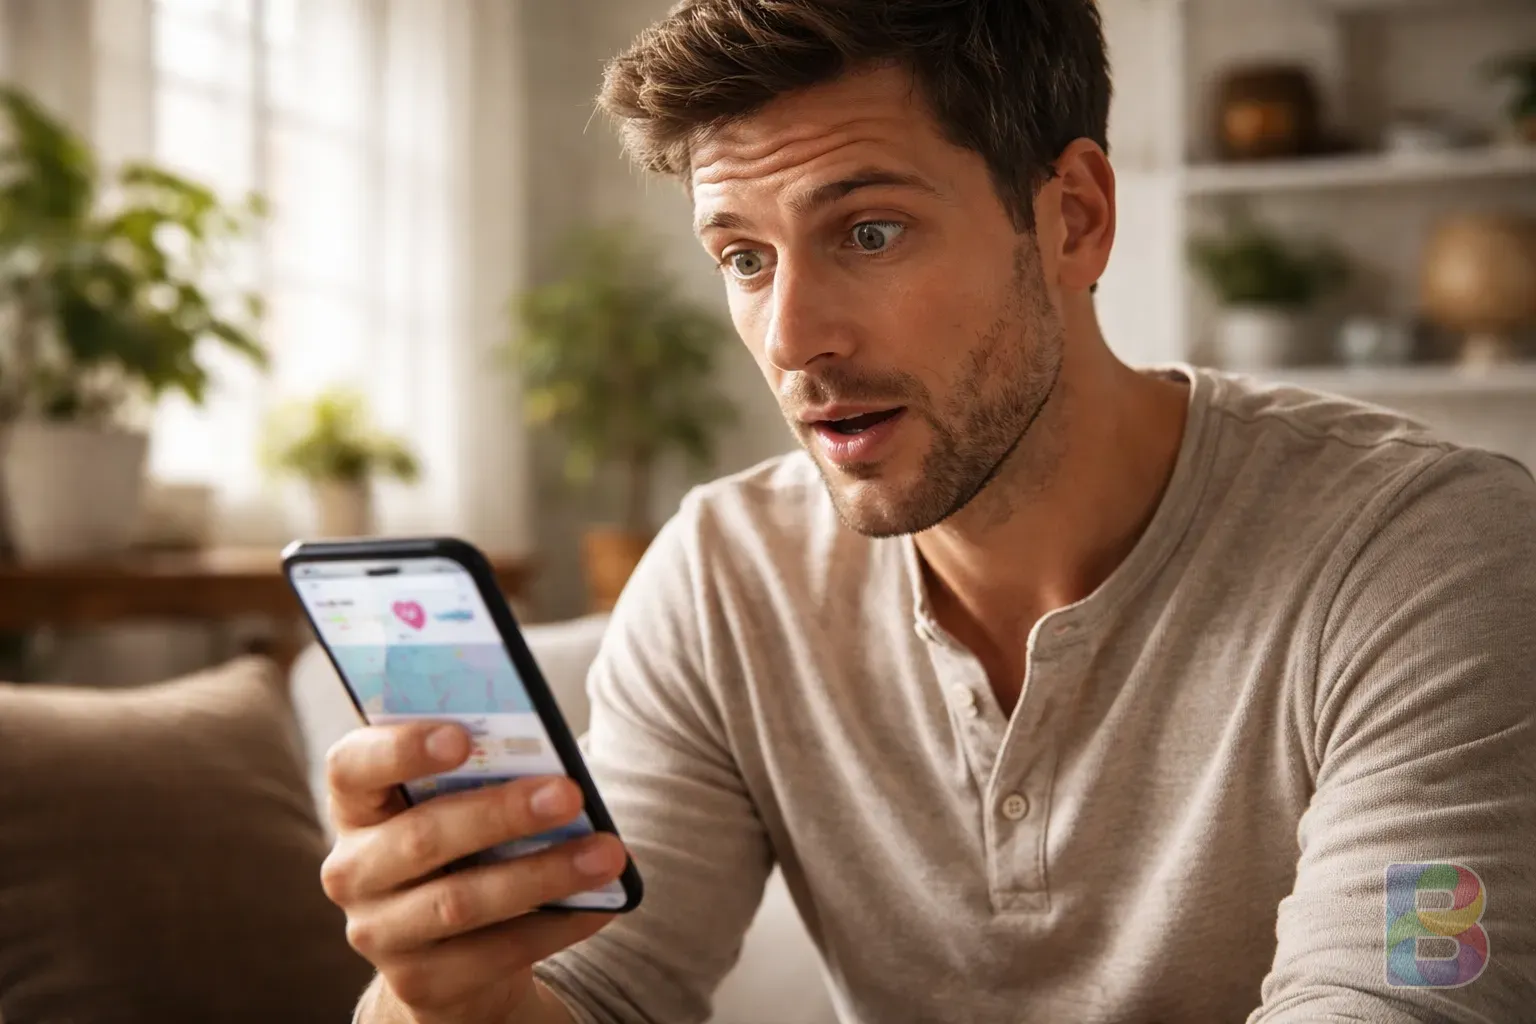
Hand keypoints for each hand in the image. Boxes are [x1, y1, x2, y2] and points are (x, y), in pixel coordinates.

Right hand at [321, 722, 626, 1023]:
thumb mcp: (456, 806)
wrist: (449, 951)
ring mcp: (379, 933)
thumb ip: (481, 777)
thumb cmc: (463, 849)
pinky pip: (493, 953)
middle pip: (421, 836)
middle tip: (569, 794)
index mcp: (357, 806)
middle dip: (502, 813)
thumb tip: (553, 763)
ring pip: (461, 901)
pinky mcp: (419, 982)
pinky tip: (599, 905)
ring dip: (543, 874)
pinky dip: (555, 926)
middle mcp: (352, 871)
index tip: (462, 736)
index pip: (351, 767)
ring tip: (606, 854)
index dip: (400, 749)